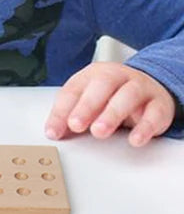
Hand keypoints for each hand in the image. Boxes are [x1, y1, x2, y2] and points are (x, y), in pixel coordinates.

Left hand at [44, 62, 174, 146]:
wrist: (148, 88)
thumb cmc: (111, 95)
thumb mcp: (87, 101)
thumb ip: (70, 114)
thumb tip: (54, 132)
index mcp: (93, 75)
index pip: (73, 90)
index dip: (61, 111)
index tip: (53, 131)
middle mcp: (116, 77)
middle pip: (102, 86)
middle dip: (86, 106)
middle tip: (75, 125)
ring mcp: (139, 88)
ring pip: (127, 96)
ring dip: (112, 114)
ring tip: (99, 131)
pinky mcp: (159, 104)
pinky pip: (154, 113)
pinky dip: (145, 127)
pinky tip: (134, 139)